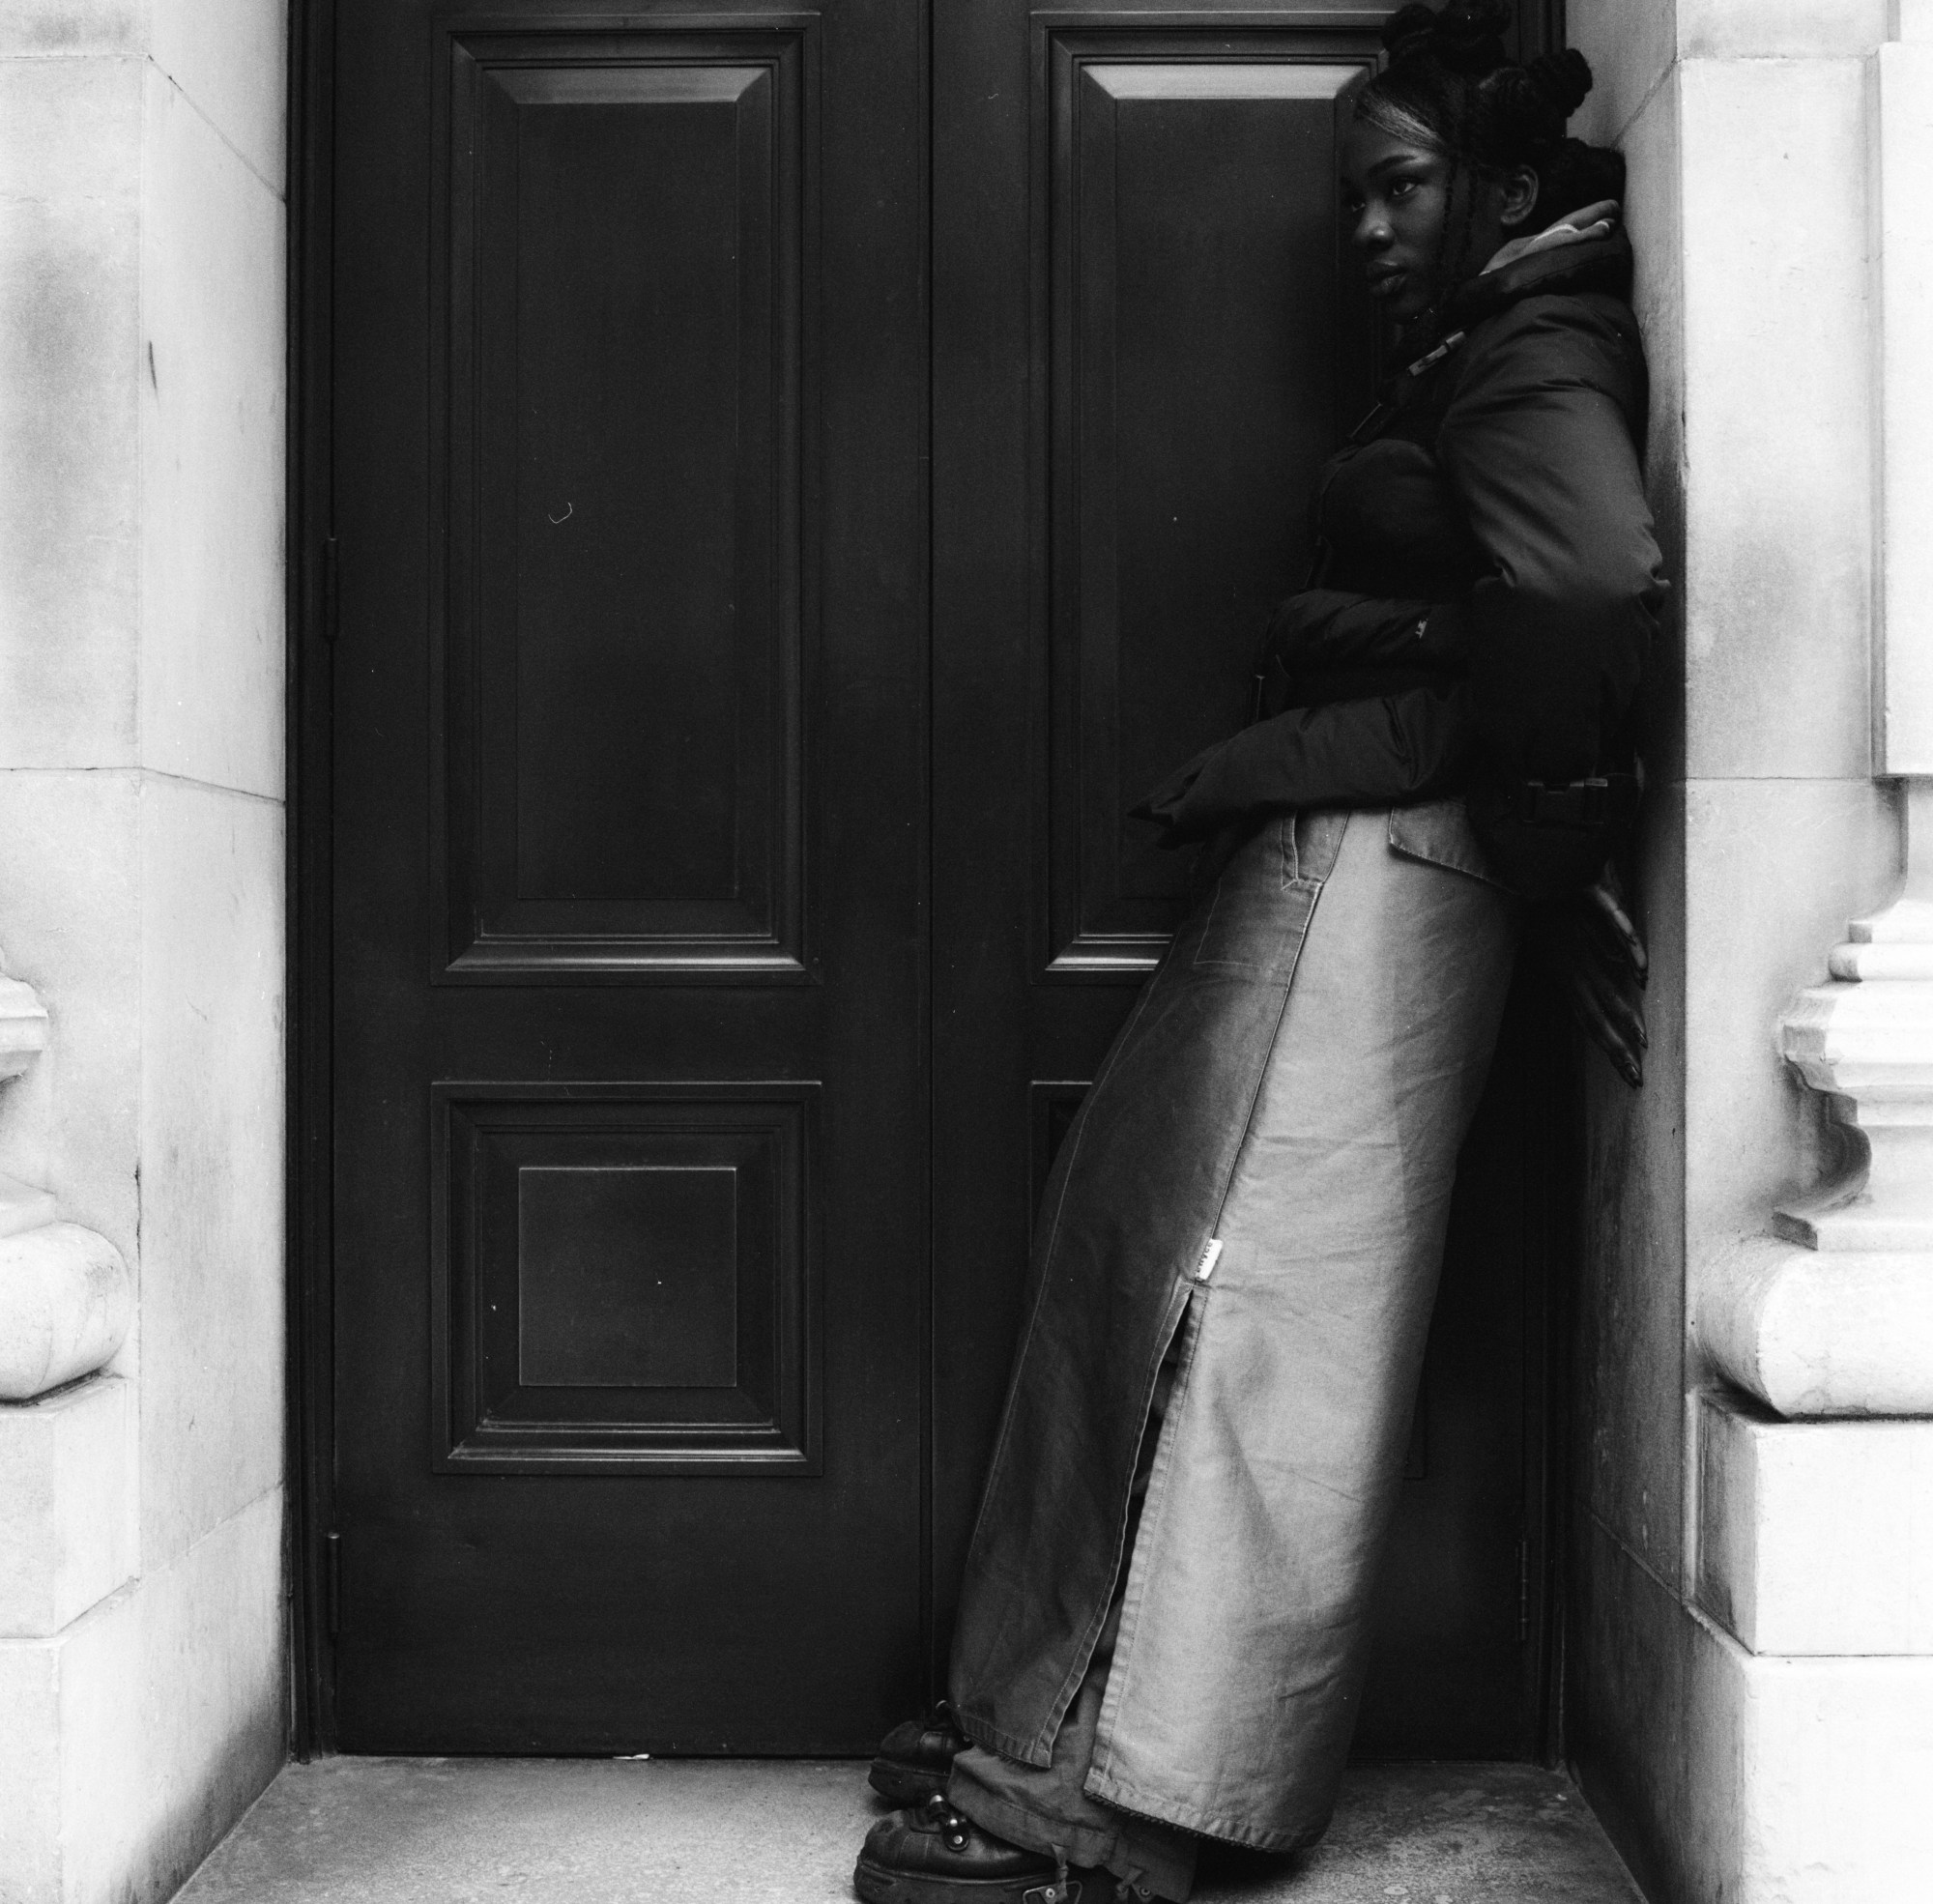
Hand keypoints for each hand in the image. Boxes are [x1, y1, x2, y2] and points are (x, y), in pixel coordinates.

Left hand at [1553, 861, 1646, 1086]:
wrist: (1528, 858)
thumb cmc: (1546, 901)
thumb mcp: (1563, 938)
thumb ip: (1593, 956)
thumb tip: (1619, 970)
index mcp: (1564, 968)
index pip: (1588, 1018)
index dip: (1609, 1046)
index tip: (1630, 1075)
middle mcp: (1570, 956)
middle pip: (1595, 1011)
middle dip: (1616, 1046)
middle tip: (1636, 1076)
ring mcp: (1576, 931)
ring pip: (1600, 978)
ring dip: (1622, 1011)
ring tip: (1642, 1039)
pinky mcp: (1586, 896)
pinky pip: (1610, 922)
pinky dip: (1627, 946)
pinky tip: (1641, 971)